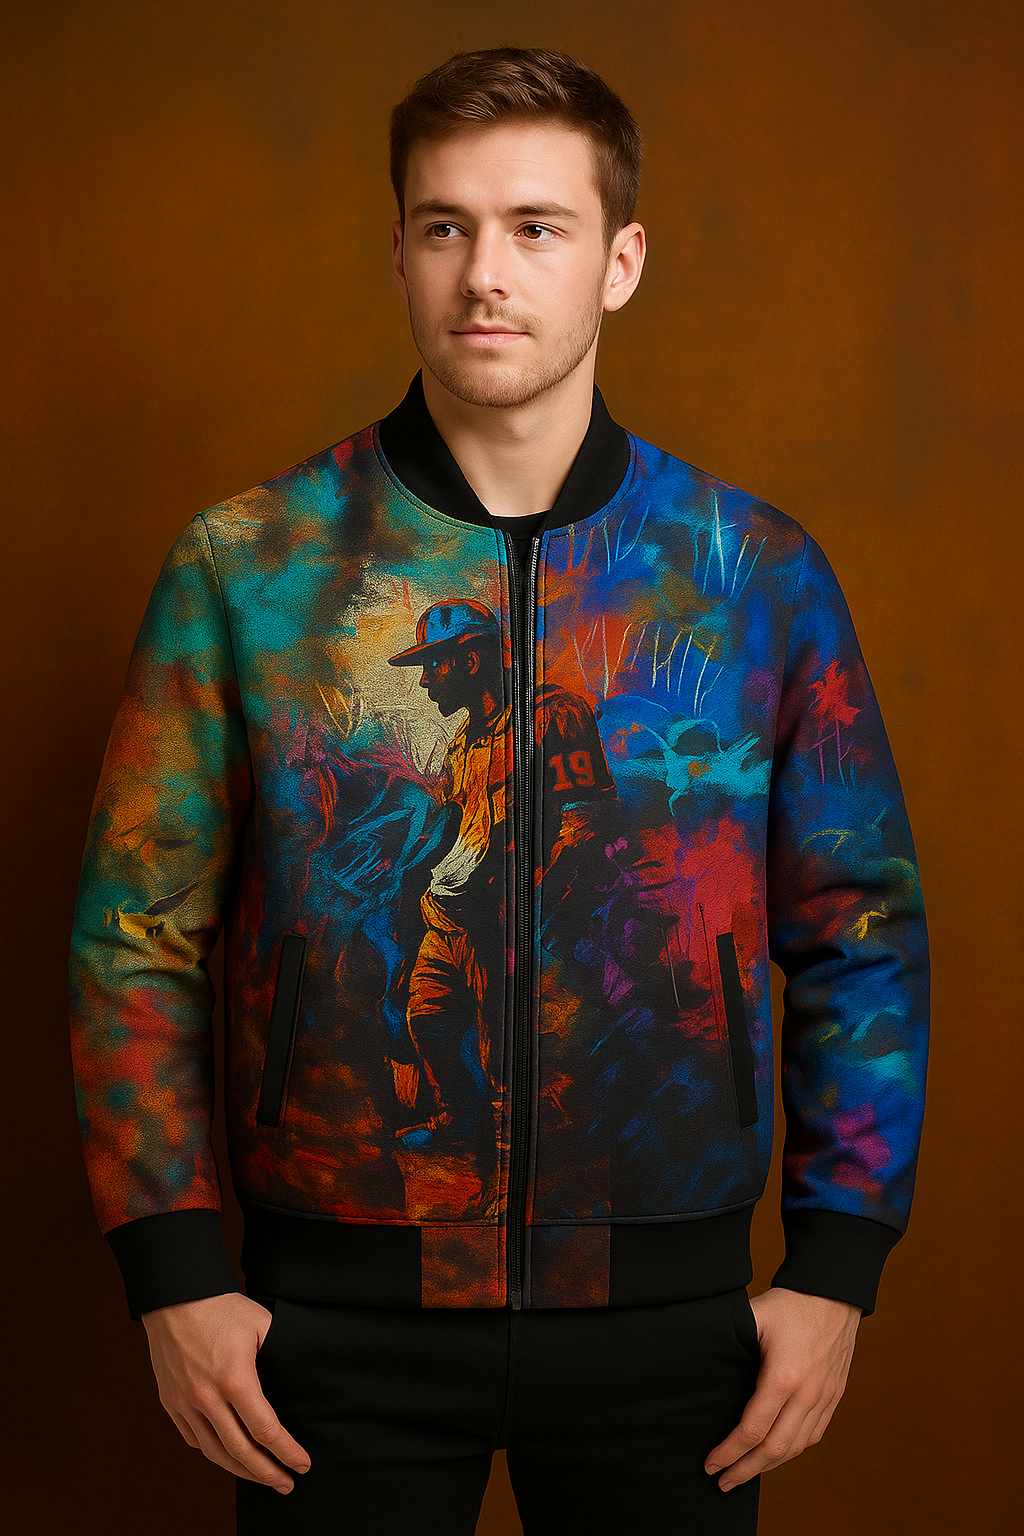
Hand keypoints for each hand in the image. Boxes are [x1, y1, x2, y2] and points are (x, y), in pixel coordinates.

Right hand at [141, 1291, 310, 1493]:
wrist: (175, 1295)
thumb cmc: (222, 1307)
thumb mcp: (261, 1324)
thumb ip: (280, 1354)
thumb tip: (302, 1377)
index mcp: (235, 1379)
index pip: (266, 1430)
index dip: (287, 1452)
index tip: (302, 1464)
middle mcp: (207, 1397)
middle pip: (241, 1452)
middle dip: (268, 1473)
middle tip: (287, 1484)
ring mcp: (185, 1403)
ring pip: (215, 1452)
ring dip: (241, 1471)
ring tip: (262, 1477)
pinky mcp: (170, 1402)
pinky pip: (193, 1439)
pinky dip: (214, 1453)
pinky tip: (229, 1456)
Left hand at [705, 1287, 861, 1490]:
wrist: (833, 1291)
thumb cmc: (790, 1302)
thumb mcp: (753, 1316)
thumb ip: (727, 1340)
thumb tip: (694, 1357)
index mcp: (783, 1378)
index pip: (752, 1431)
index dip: (729, 1452)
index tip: (710, 1464)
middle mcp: (807, 1394)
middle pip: (774, 1450)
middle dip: (745, 1470)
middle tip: (722, 1482)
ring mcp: (824, 1398)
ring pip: (796, 1448)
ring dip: (769, 1467)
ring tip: (745, 1473)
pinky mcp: (834, 1396)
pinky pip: (814, 1435)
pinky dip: (792, 1451)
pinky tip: (776, 1455)